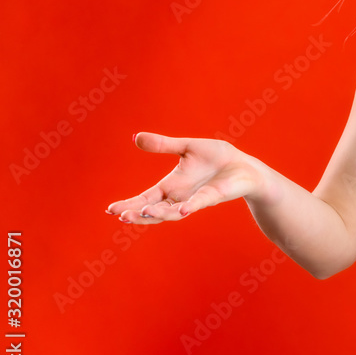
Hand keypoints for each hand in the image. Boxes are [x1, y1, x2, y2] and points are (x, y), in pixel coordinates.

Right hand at [105, 132, 264, 223]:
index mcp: (172, 186)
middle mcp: (181, 197)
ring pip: (173, 213)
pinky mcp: (214, 197)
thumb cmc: (217, 157)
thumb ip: (164, 145)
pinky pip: (200, 203)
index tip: (111, 210)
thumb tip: (137, 137)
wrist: (244, 165)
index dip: (129, 204)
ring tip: (142, 213)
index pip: (146, 198)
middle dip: (138, 214)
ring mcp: (196, 200)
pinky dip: (190, 207)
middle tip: (122, 216)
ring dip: (158, 214)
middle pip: (155, 211)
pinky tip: (183, 210)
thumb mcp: (187, 147)